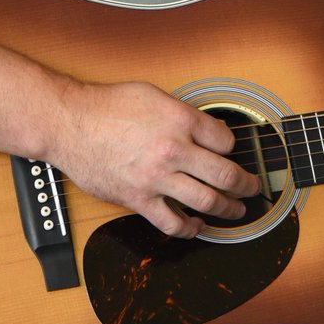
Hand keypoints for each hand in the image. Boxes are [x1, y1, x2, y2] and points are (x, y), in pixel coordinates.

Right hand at [61, 80, 261, 237]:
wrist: (70, 123)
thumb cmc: (106, 105)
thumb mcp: (153, 94)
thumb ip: (183, 112)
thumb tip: (205, 128)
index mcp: (180, 120)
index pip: (225, 140)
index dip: (232, 146)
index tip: (230, 152)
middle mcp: (173, 150)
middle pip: (225, 174)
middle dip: (246, 184)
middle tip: (253, 186)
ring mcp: (156, 178)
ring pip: (206, 201)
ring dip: (228, 208)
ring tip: (237, 209)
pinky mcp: (138, 199)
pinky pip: (171, 223)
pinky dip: (189, 229)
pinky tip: (197, 226)